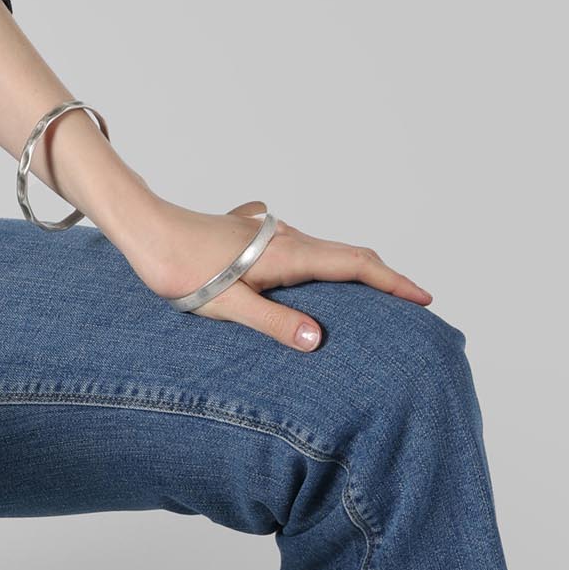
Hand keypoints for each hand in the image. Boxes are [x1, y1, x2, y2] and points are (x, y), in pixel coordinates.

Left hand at [115, 193, 433, 353]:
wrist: (144, 229)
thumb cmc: (179, 269)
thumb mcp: (226, 304)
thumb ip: (272, 322)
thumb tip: (316, 340)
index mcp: (287, 254)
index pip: (356, 264)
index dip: (393, 281)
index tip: (424, 297)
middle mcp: (286, 238)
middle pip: (349, 254)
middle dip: (384, 277)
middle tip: (412, 301)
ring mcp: (271, 235)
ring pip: (326, 250)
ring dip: (355, 270)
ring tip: (374, 297)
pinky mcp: (255, 237)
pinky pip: (304, 250)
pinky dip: (325, 265)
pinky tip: (315, 281)